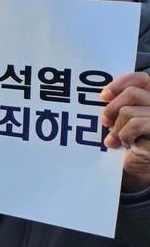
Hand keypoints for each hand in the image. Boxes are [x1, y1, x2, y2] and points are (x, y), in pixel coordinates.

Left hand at [101, 72, 149, 190]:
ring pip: (129, 111)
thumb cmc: (132, 140)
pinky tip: (126, 144)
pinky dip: (125, 135)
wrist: (141, 166)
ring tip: (117, 138)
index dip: (121, 83)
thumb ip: (122, 103)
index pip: (142, 79)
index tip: (104, 95)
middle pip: (132, 93)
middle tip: (105, 122)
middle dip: (112, 108)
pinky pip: (135, 124)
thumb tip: (106, 94)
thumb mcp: (125, 118)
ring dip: (117, 127)